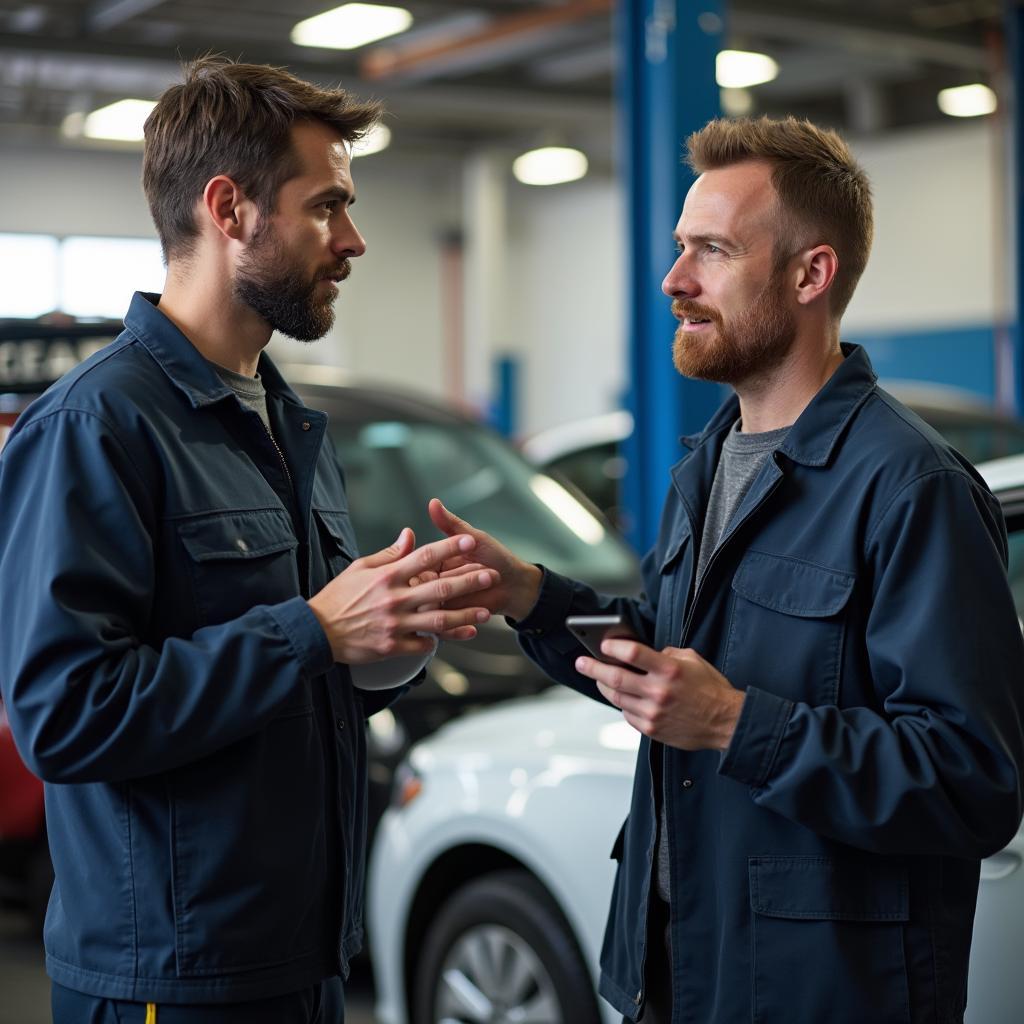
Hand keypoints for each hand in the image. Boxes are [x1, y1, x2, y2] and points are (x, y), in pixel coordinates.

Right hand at [308, 528, 497, 663]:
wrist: (316, 632)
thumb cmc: (337, 597)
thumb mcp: (360, 568)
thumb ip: (389, 554)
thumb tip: (410, 534)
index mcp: (387, 576)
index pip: (425, 556)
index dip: (450, 549)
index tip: (469, 542)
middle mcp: (394, 598)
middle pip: (439, 587)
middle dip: (468, 581)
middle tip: (491, 576)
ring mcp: (394, 624)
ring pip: (438, 619)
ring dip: (465, 615)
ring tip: (485, 612)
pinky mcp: (392, 646)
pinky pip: (423, 644)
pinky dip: (439, 640)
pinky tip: (454, 635)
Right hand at [427, 498, 541, 620]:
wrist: (516, 585)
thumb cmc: (496, 558)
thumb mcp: (473, 539)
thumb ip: (451, 524)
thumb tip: (433, 502)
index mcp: (431, 563)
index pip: (419, 562)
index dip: (435, 559)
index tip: (465, 555)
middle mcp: (429, 584)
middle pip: (424, 586)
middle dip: (457, 578)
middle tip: (483, 570)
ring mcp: (437, 604)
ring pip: (434, 605)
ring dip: (464, 595)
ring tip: (489, 581)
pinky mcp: (447, 621)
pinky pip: (442, 626)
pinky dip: (459, 622)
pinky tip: (478, 612)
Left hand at [575, 641, 744, 751]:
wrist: (725, 722)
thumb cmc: (710, 689)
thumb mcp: (692, 660)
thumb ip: (666, 654)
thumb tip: (643, 654)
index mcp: (669, 670)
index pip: (632, 653)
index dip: (613, 647)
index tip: (603, 645)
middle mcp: (659, 692)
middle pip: (615, 677)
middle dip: (593, 668)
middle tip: (581, 662)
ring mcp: (653, 713)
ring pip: (617, 697)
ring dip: (604, 686)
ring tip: (598, 679)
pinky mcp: (651, 729)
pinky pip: (627, 714)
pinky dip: (622, 703)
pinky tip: (622, 696)